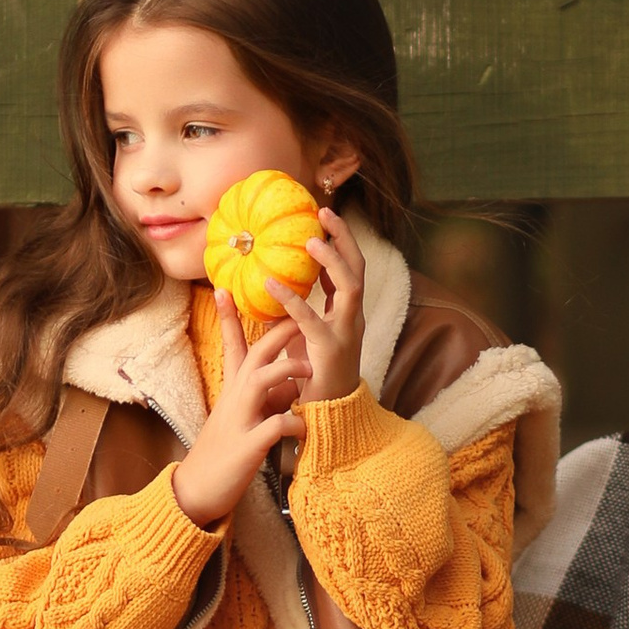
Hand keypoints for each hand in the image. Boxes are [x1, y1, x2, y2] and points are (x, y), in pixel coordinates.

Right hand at [171, 302, 305, 525]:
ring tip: (309, 370)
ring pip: (261, 382)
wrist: (198, 489)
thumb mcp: (244, 413)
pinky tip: (306, 428)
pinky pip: (274, 429)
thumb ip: (265, 391)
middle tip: (303, 312)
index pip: (236, 344)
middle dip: (280, 331)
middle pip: (256, 353)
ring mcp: (241, 420)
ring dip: (286, 370)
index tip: (238, 287)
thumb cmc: (225, 450)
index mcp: (235, 388)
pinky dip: (292, 425)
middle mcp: (236, 398)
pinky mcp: (247, 447)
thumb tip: (289, 373)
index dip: (234, 315)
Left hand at [275, 205, 365, 405]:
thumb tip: (276, 284)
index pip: (352, 268)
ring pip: (351, 286)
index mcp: (347, 313)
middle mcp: (353, 318)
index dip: (341, 241)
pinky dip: (292, 299)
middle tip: (325, 211)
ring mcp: (345, 332)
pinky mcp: (329, 350)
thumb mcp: (305, 336)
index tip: (324, 218)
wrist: (326, 416)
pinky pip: (312, 319)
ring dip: (333, 260)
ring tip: (310, 240)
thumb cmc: (312, 376)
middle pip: (359, 268)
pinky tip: (270, 284)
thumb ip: (298, 311)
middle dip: (345, 238)